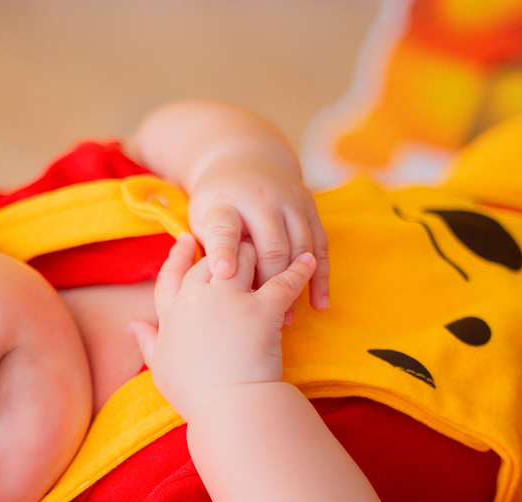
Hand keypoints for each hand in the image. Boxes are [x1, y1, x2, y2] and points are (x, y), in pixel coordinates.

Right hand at [127, 232, 316, 420]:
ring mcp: (230, 301)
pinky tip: (308, 260)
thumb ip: (147, 341)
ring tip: (266, 248)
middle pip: (208, 261)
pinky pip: (283, 282)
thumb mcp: (159, 365)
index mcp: (172, 313)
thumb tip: (132, 326)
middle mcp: (198, 299)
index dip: (177, 256)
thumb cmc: (191, 391)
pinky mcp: (262, 309)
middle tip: (235, 241)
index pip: (172, 276)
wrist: (225, 404)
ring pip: (242, 259)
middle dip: (221, 250)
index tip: (184, 239)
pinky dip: (298, 270)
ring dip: (253, 252)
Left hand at [188, 154, 329, 320]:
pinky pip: (320, 245)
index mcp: (225, 203)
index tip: (224, 275)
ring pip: (299, 248)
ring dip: (295, 286)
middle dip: (268, 285)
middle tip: (262, 321)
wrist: (244, 160)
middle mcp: (260, 199)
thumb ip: (207, 248)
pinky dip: (320, 276)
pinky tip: (319, 304)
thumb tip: (208, 288)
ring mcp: (289, 201)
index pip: (224, 228)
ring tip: (286, 320)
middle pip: (270, 247)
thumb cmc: (217, 204)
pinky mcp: (310, 208)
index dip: (223, 251)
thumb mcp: (200, 219)